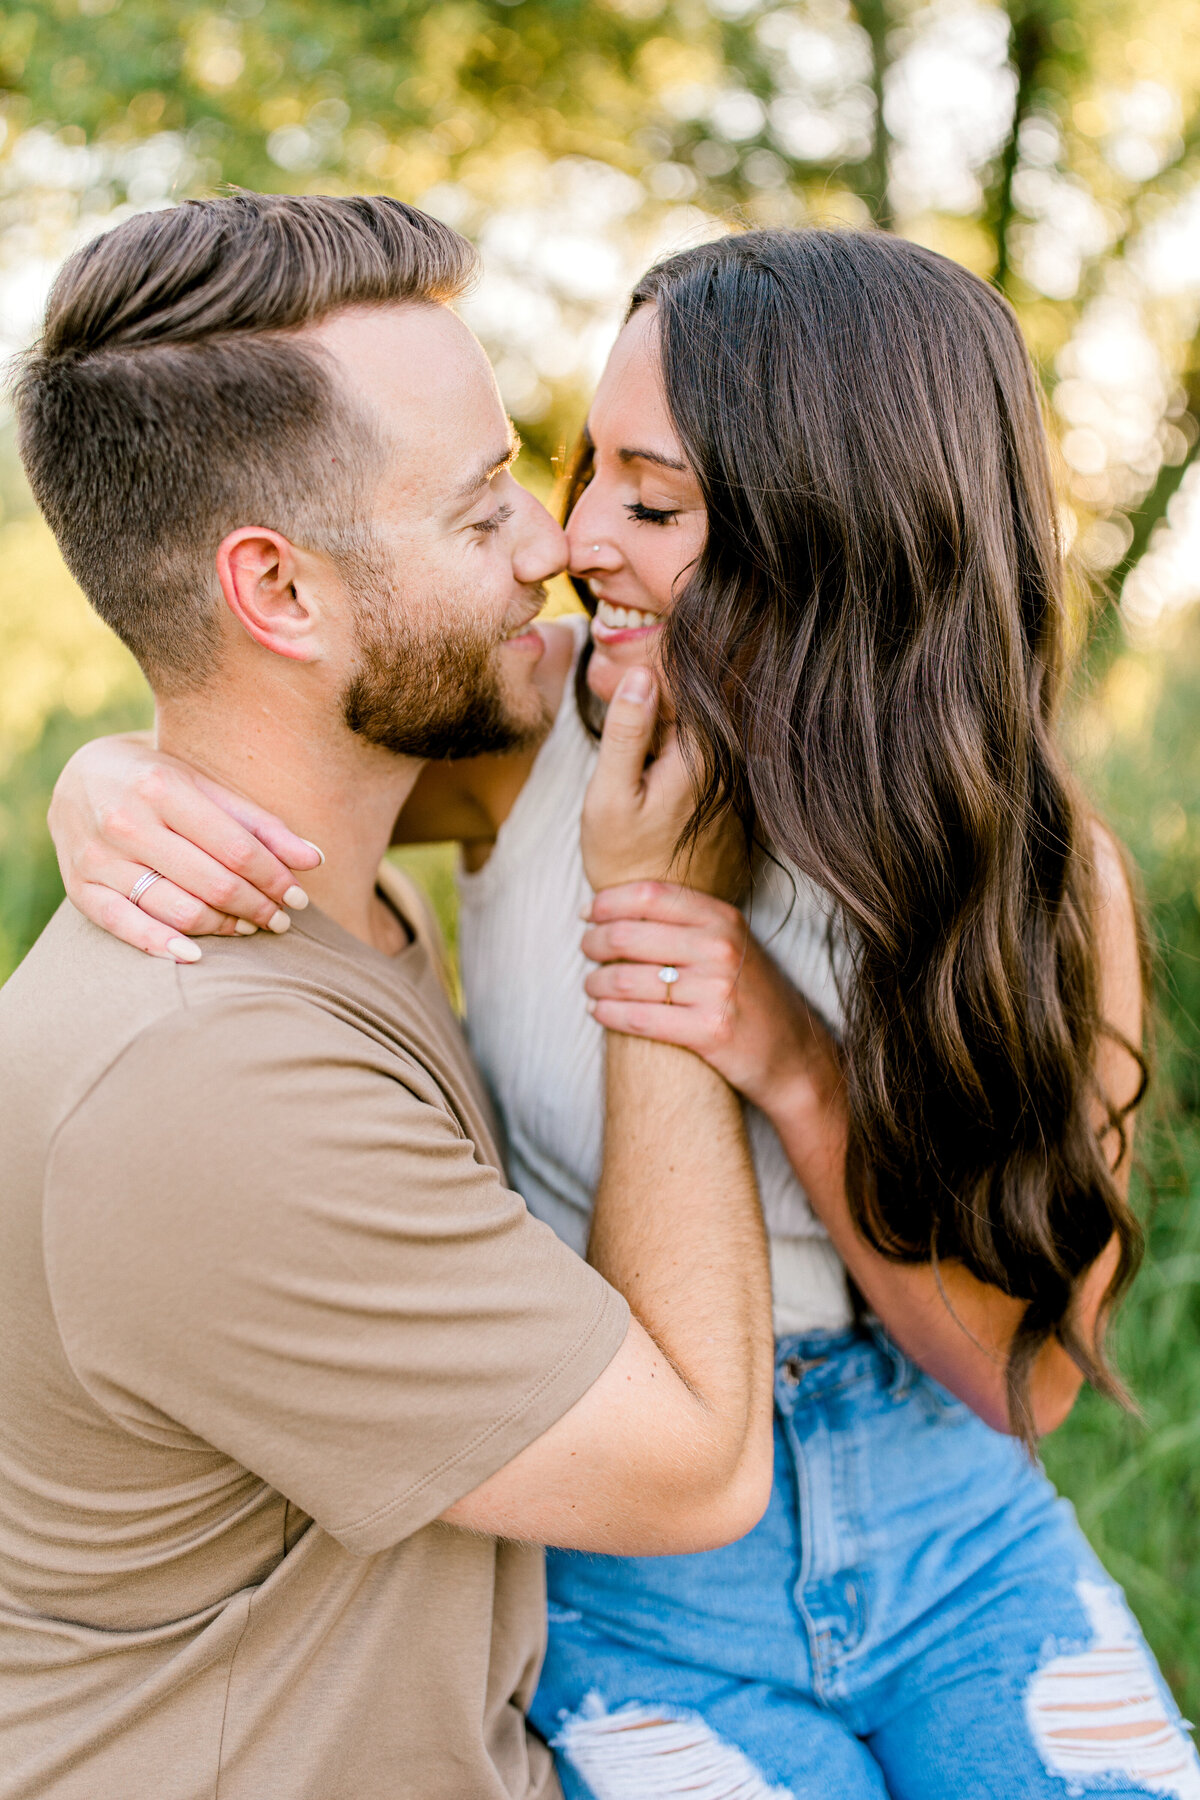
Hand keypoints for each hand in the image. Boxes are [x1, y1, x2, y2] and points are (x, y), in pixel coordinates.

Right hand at [48, 735, 323, 961]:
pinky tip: (196, 955)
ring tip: (249, 927)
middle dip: (256, 907)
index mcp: (162, 788)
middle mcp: (126, 822)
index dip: (274, 878)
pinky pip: (124, 926)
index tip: (298, 897)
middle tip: (280, 920)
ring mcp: (98, 857)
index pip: (236, 849)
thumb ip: (259, 823)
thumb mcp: (206, 786)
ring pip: (176, 910)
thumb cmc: (158, 781)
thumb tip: (315, 860)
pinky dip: (162, 945)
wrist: (79, 776)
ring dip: (223, 927)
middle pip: (212, 883)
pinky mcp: (80, 886)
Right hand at [581, 668, 747, 897]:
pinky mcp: (736, 803)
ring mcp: (739, 784)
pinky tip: (659, 793)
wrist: (662, 920)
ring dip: (668, 736)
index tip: (623, 688)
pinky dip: (680, 764)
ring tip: (643, 778)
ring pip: (699, 736)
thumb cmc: (627, 860)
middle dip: (658, 707)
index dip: (650, 681)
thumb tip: (641, 675)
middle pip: (694, 710)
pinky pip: (707, 764)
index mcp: (703, 755)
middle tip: (626, 742)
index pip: (685, 685)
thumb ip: (626, 731)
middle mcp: (732, 765)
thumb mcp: (610, 795)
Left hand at [582, 880, 841, 1114]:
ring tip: (591, 985)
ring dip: (595, 982)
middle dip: (594, 943)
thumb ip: (687, 922)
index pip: (649, 896)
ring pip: (626, 979)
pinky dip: (608, 1013)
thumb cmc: (751, 995)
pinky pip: (638, 1018)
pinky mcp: (709, 1031)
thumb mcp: (731, 945)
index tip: (588, 913)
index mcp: (723, 919)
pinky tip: (598, 1010)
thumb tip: (617, 906)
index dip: (608, 902)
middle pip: (628, 936)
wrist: (793, 1055)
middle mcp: (719, 949)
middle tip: (587, 950)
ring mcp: (716, 990)